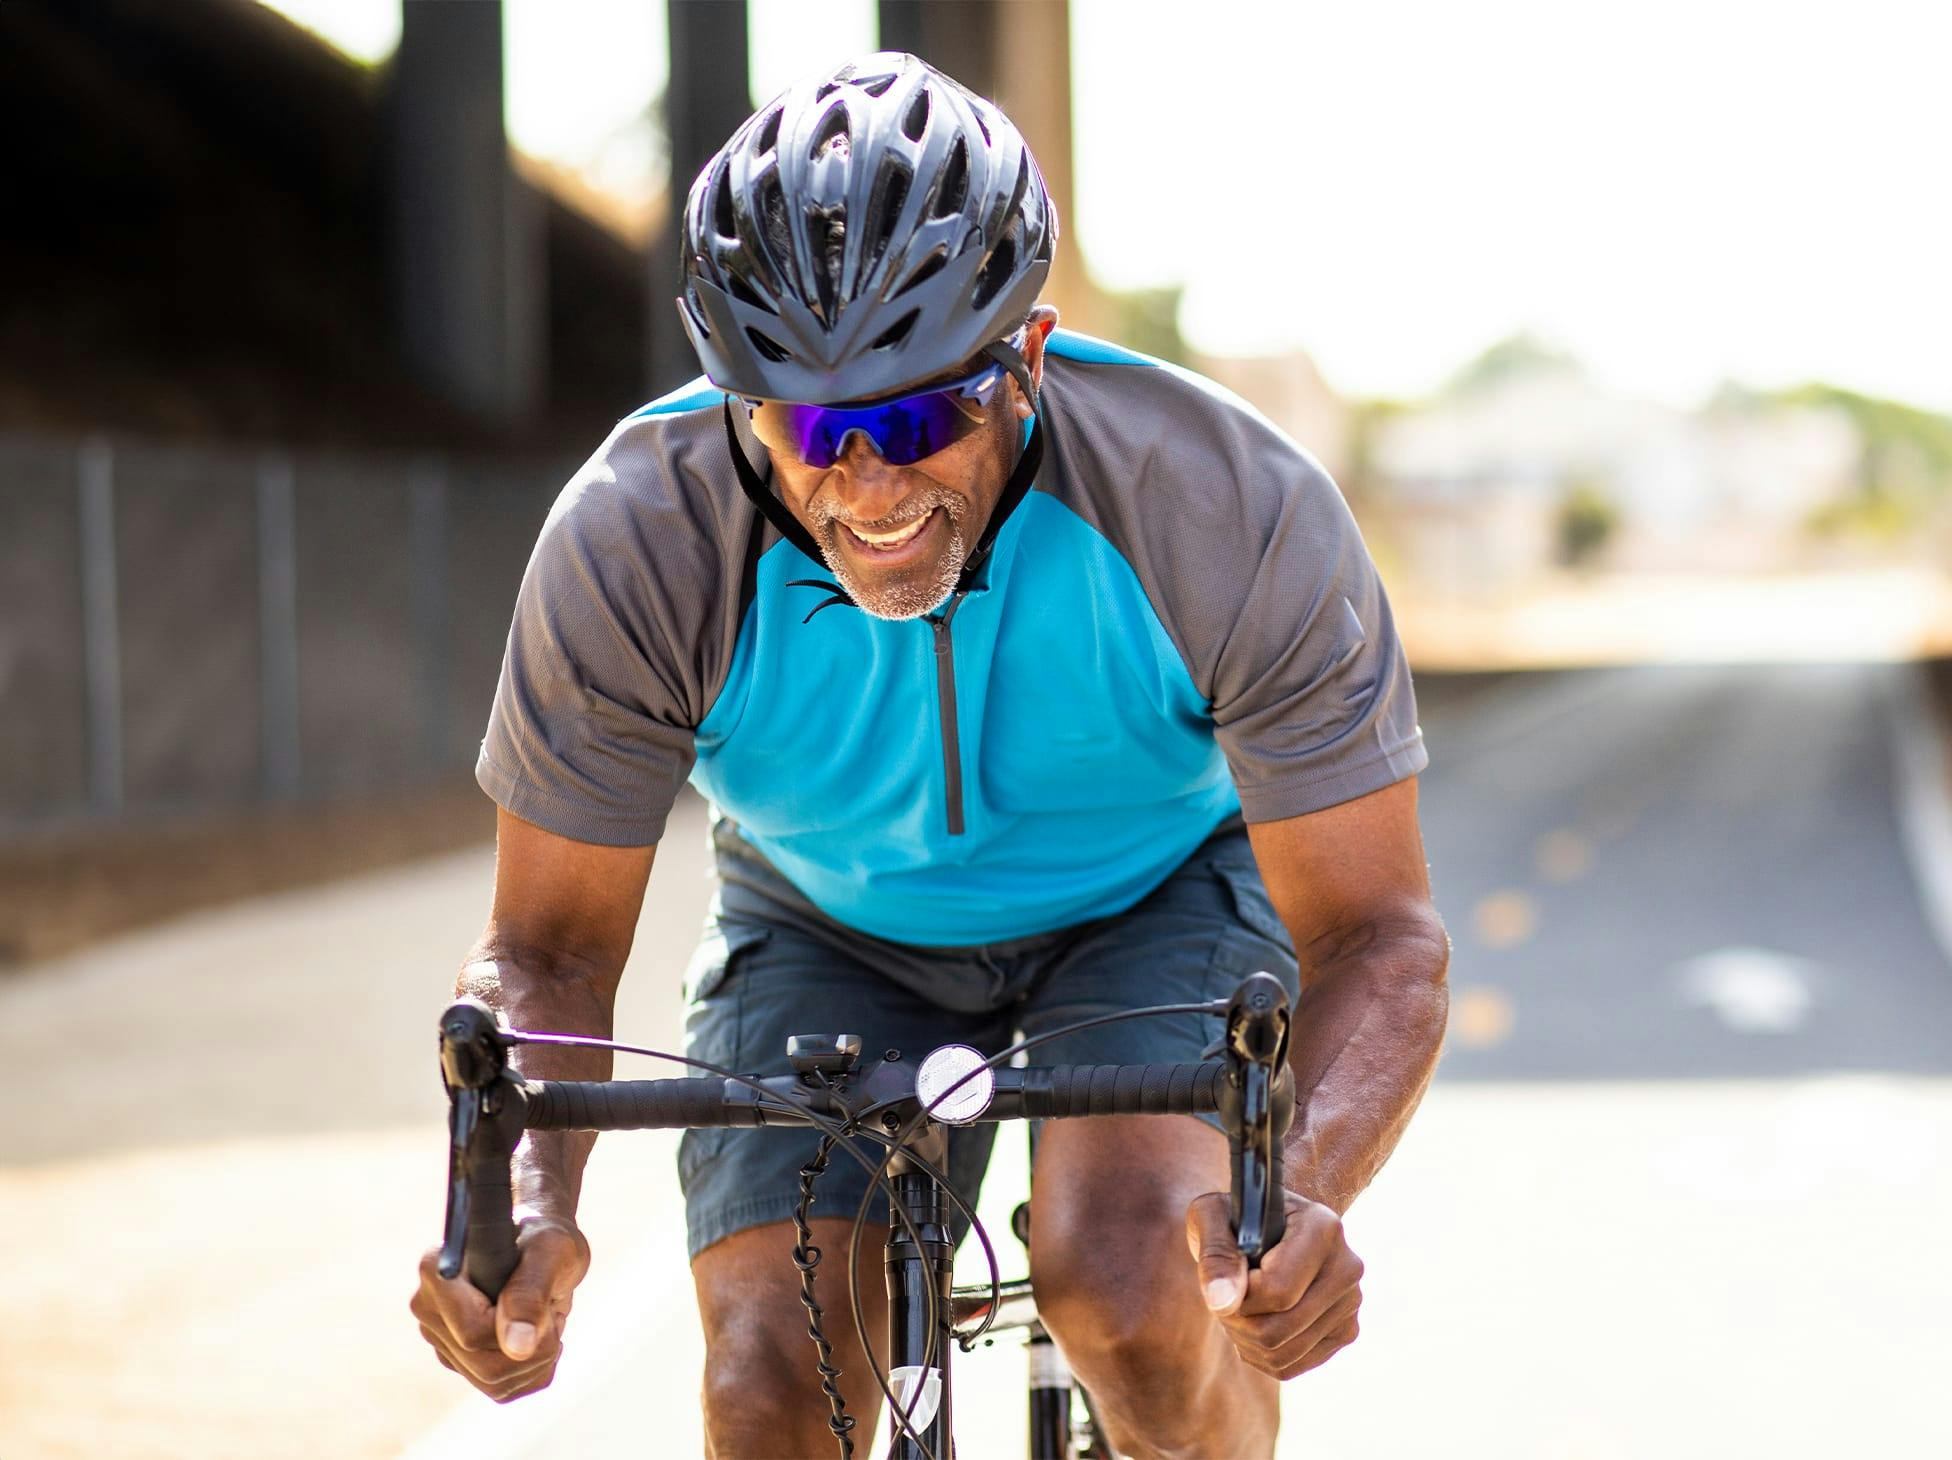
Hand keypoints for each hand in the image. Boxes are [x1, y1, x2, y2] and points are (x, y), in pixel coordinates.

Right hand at [410, 1217, 590, 1401]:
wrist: (541, 1250)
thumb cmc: (545, 1240)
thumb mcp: (550, 1254)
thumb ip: (531, 1294)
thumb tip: (517, 1346)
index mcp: (439, 1272)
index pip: (473, 1333)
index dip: (519, 1327)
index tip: (545, 1302)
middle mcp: (429, 1308)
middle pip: (485, 1365)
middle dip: (535, 1348)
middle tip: (553, 1313)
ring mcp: (440, 1339)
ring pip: (495, 1382)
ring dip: (538, 1359)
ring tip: (545, 1320)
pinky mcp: (458, 1361)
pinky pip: (502, 1390)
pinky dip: (533, 1371)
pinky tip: (539, 1339)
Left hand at [1184, 1190, 1362, 1379]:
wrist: (1271, 1224)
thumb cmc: (1237, 1216)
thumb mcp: (1211, 1216)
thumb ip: (1215, 1254)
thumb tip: (1223, 1302)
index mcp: (1323, 1228)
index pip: (1278, 1291)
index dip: (1239, 1296)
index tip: (1226, 1276)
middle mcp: (1347, 1267)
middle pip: (1279, 1329)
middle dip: (1236, 1320)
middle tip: (1224, 1293)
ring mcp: (1351, 1303)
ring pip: (1283, 1353)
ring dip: (1243, 1339)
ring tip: (1238, 1305)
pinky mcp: (1345, 1331)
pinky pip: (1290, 1367)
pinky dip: (1259, 1355)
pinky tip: (1254, 1322)